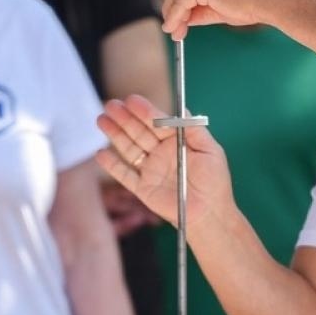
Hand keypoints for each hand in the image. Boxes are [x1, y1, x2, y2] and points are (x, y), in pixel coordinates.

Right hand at [95, 94, 234, 232]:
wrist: (209, 214)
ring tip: (101, 120)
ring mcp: (150, 170)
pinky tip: (100, 154)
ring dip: (115, 134)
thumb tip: (181, 109)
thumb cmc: (214, 182)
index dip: (144, 111)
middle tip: (111, 105)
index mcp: (176, 142)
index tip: (132, 100)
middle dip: (124, 118)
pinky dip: (112, 165)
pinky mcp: (143, 188)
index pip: (157, 123)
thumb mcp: (210, 150)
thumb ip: (194, 129)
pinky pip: (124, 175)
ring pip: (129, 148)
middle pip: (139, 132)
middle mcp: (161, 154)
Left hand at [161, 0, 278, 38]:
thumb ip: (201, 11)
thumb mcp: (220, 8)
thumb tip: (183, 20)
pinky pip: (181, 2)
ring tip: (174, 34)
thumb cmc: (252, 5)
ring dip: (173, 16)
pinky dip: (175, 17)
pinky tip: (174, 29)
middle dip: (173, 10)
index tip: (177, 22)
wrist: (268, 1)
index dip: (180, 4)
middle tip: (172, 31)